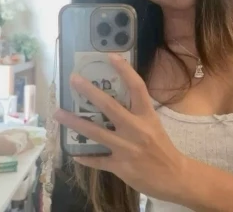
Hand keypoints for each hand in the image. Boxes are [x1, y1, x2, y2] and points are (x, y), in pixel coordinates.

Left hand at [54, 53, 186, 201]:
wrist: (174, 177)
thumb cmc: (162, 147)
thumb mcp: (153, 124)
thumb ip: (135, 113)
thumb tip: (112, 100)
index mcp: (147, 116)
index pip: (137, 87)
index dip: (124, 70)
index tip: (110, 56)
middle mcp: (136, 129)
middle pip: (110, 107)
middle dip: (90, 92)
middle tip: (73, 79)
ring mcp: (126, 148)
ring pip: (96, 133)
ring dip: (75, 122)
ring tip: (58, 113)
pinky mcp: (120, 166)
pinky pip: (97, 160)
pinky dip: (85, 156)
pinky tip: (74, 153)